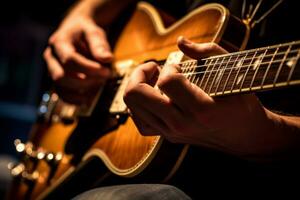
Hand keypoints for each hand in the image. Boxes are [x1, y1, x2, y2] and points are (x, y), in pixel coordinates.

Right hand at [43, 14, 112, 103]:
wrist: (76, 31)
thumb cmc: (85, 32)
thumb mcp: (94, 32)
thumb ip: (99, 45)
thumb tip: (107, 58)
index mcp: (59, 42)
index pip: (69, 60)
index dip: (88, 69)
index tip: (106, 71)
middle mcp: (51, 57)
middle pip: (61, 76)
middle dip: (85, 82)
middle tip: (104, 79)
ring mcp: (52, 69)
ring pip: (60, 88)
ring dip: (81, 92)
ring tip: (98, 87)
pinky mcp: (57, 80)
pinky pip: (62, 94)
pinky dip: (75, 100)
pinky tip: (89, 98)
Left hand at [124, 37, 280, 157]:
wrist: (244, 136)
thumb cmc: (240, 102)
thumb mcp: (233, 72)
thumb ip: (207, 51)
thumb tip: (180, 41)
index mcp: (200, 108)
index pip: (166, 81)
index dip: (169, 66)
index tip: (179, 66)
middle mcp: (181, 123)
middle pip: (137, 94)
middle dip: (140, 73)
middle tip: (154, 67)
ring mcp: (172, 132)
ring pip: (133, 108)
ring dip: (137, 87)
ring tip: (153, 80)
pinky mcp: (168, 136)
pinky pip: (139, 122)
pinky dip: (137, 106)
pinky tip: (150, 96)